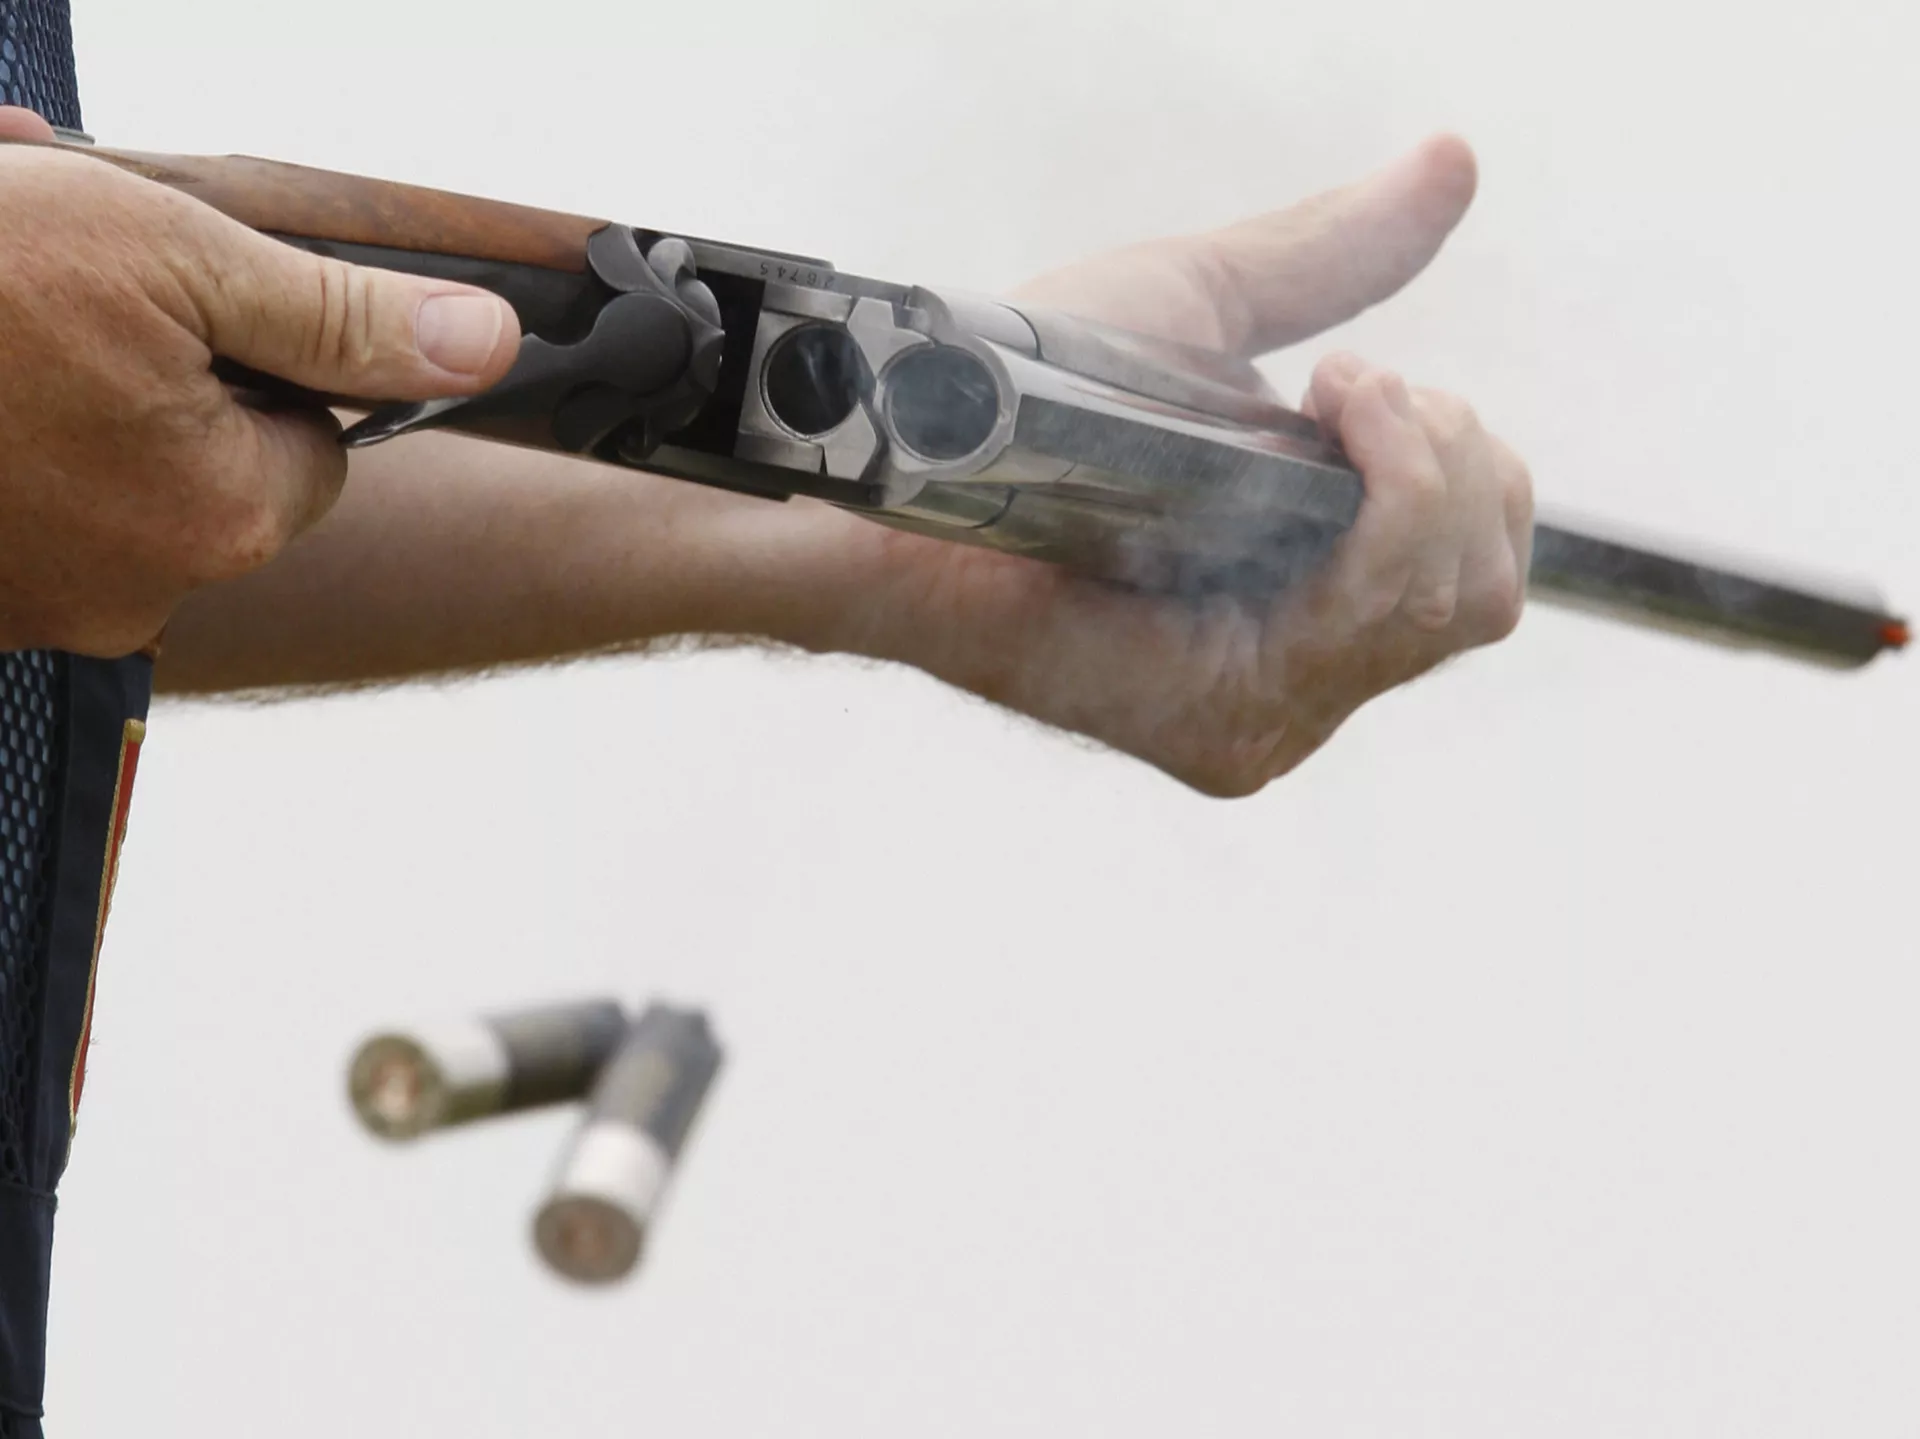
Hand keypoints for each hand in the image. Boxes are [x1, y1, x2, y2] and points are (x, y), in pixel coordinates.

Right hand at [0, 106, 519, 654]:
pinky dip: (7, 408)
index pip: (316, 444)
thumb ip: (339, 315)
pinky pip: (23, 483)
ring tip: (0, 269)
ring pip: (102, 460)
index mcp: (214, 515)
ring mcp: (32, 596)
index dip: (267, 359)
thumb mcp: (175, 255)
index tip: (189, 297)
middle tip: (70, 262)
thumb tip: (484, 346)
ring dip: (69, 364)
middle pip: (206, 457)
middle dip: (156, 351)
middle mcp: (133, 585)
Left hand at [781, 134, 1533, 796]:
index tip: (1354, 384)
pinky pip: (1378, 617)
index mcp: (1302, 603)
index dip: (1459, 461)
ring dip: (1420, 464)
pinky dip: (1386, 501)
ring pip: (1451, 601)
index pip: (1475, 569)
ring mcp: (1267, 712)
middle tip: (1345, 390)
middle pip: (1482, 590)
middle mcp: (1298, 677)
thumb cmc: (1031, 391)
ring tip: (1329, 401)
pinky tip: (1320, 432)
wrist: (916, 455)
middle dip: (1451, 457)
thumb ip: (1333, 262)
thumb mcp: (1209, 316)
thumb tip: (1451, 164)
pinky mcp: (1228, 724)